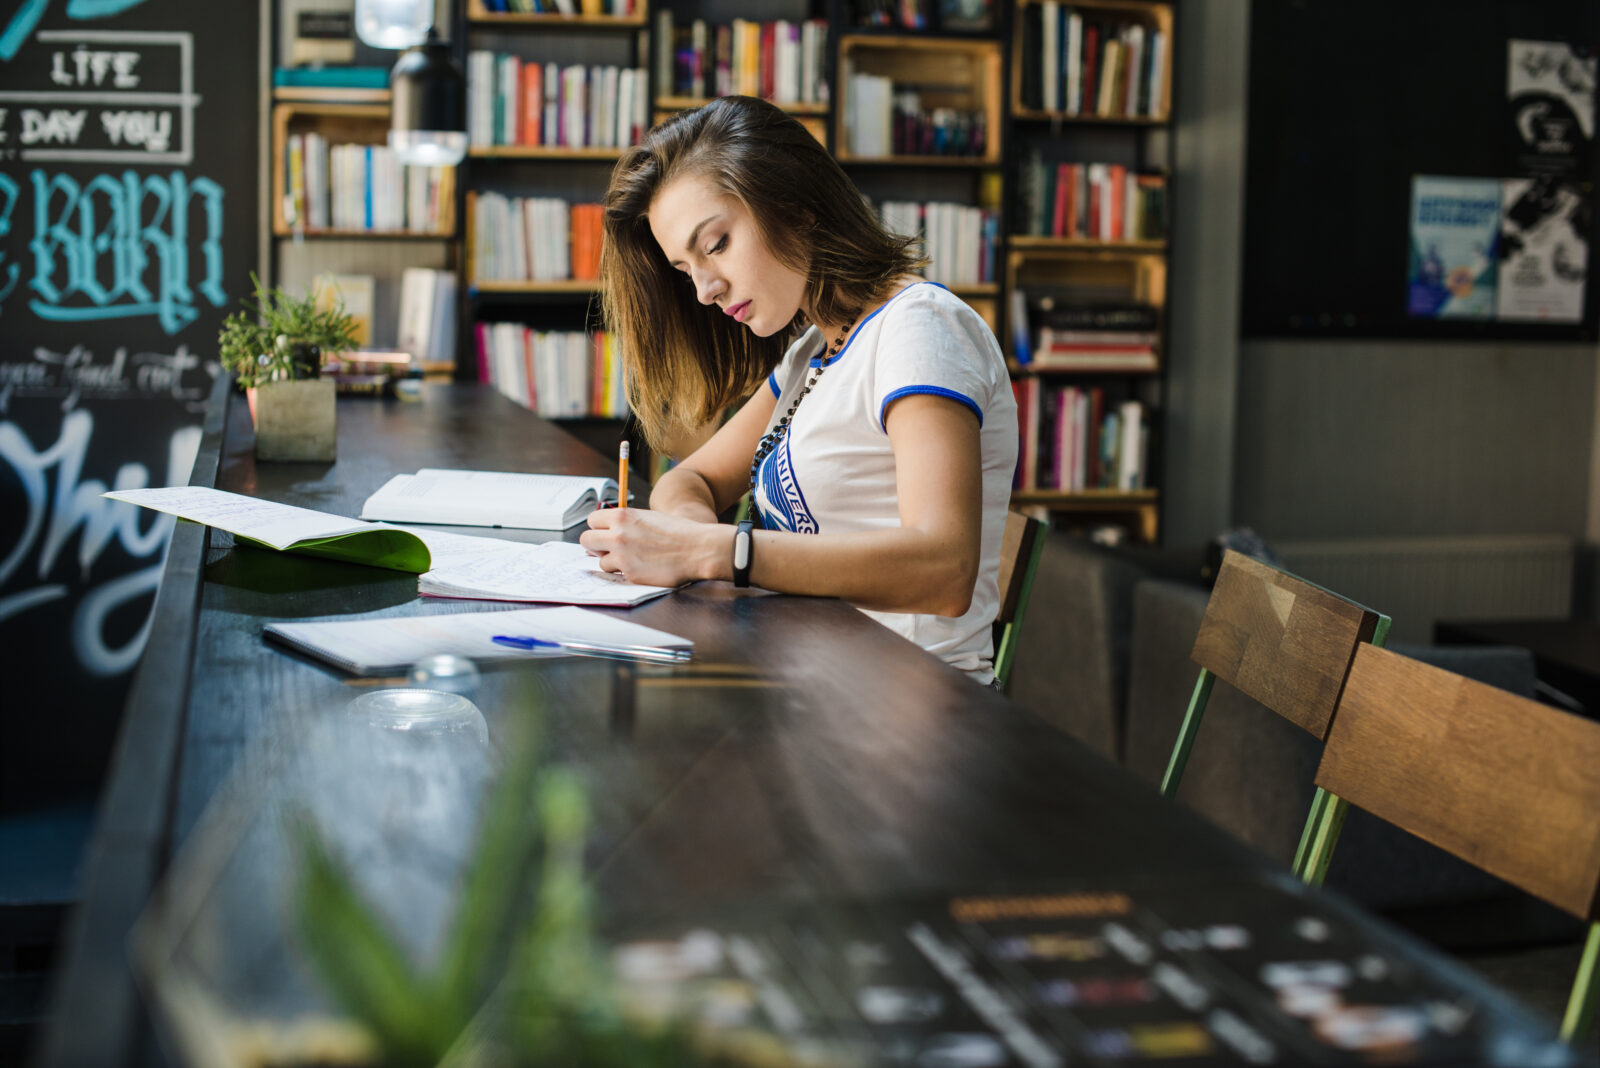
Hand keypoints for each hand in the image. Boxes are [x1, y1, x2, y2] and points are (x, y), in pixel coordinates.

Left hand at [580, 507, 727, 587]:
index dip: (599, 528)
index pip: (592, 520)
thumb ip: (626, 524)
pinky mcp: (630, 574)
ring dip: (612, 561)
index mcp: (622, 516)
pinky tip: (641, 567)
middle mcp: (618, 534)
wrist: (698, 549)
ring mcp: (622, 555)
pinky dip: (625, 573)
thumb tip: (605, 535)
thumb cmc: (677, 533)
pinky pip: (617, 575)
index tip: (605, 533)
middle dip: (595, 545)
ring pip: (600, 560)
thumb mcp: (648, 518)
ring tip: (631, 560)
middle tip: (607, 549)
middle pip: (586, 540)